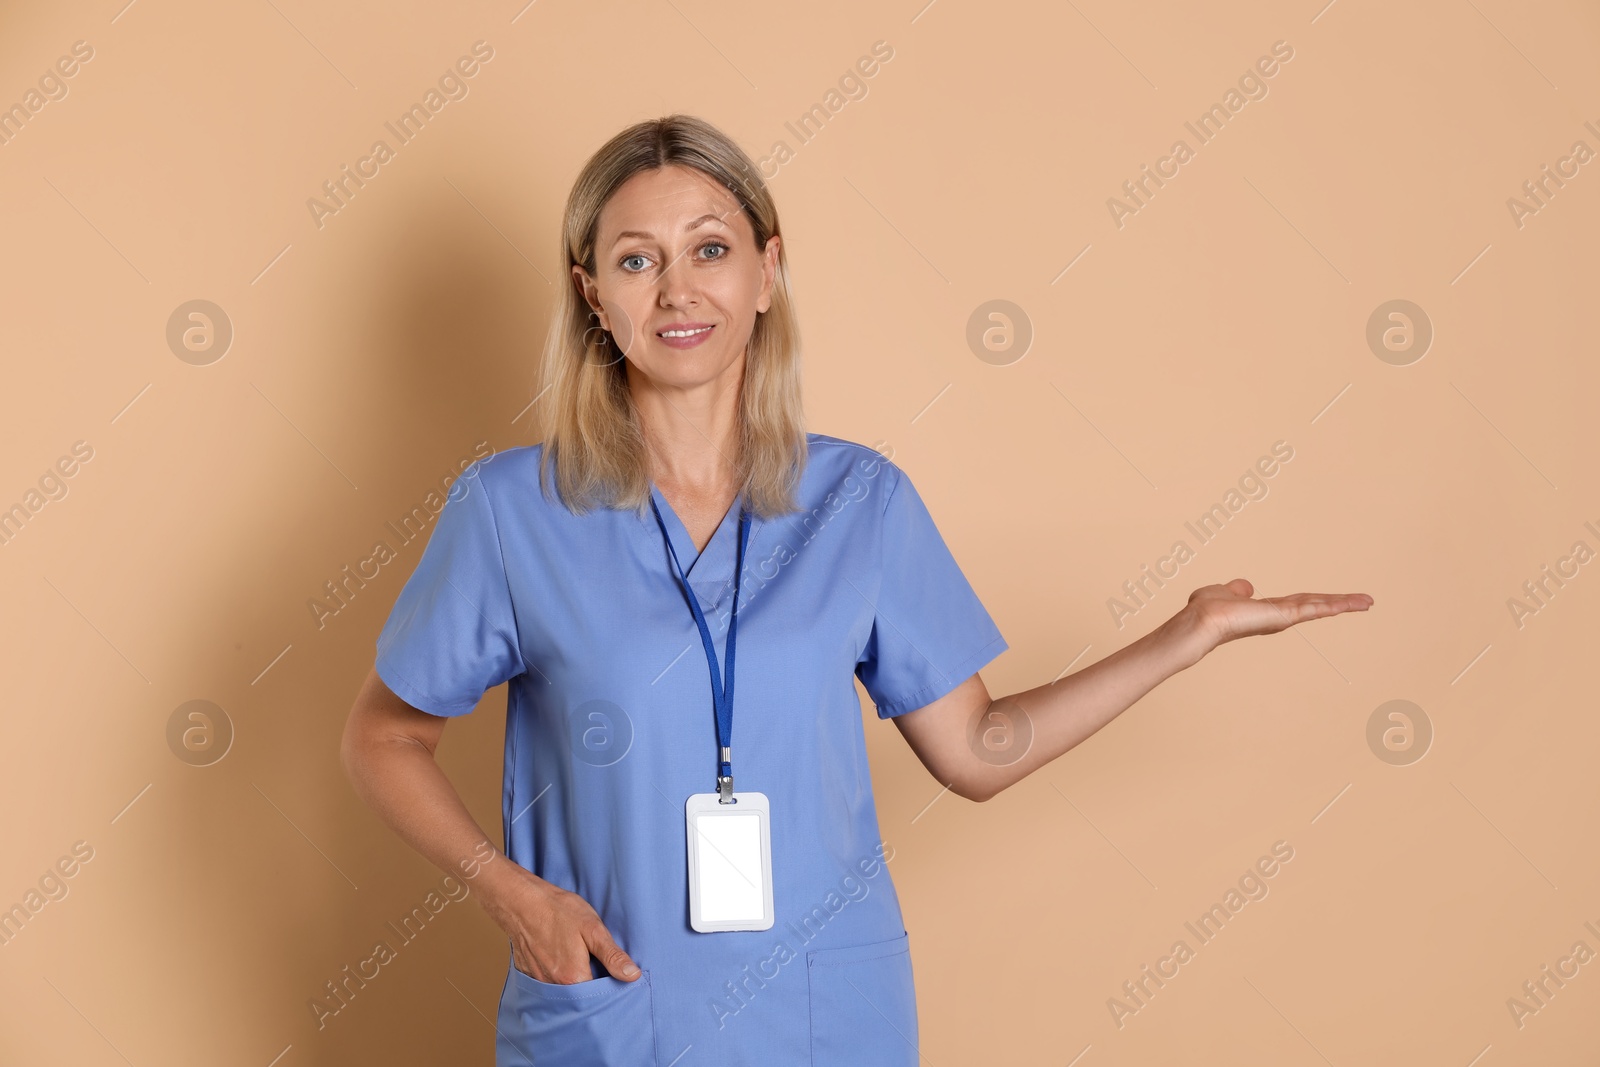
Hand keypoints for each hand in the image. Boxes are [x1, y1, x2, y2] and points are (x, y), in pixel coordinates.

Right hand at [476, 860, 641, 983]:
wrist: (520, 900)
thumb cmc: (558, 911)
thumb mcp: (592, 928)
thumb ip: (612, 956)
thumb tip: (632, 976)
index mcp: (573, 977)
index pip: (598, 996)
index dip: (608, 986)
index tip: (613, 972)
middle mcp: (554, 985)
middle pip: (580, 996)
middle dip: (591, 983)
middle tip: (594, 959)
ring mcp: (538, 981)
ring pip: (563, 989)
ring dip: (573, 979)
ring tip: (577, 956)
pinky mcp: (528, 973)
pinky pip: (548, 982)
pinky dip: (557, 974)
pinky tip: (560, 955)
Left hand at [1167, 578, 1373, 664]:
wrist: (1203, 620)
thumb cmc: (1207, 609)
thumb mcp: (1225, 593)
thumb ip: (1237, 590)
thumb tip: (1246, 587)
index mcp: (1267, 610)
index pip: (1299, 603)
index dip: (1318, 600)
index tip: (1337, 600)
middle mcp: (1278, 616)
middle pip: (1316, 605)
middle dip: (1341, 603)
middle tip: (1366, 601)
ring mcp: (1283, 617)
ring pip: (1320, 607)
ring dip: (1345, 603)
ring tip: (1368, 601)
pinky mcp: (1284, 616)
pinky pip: (1314, 608)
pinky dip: (1335, 605)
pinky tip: (1353, 603)